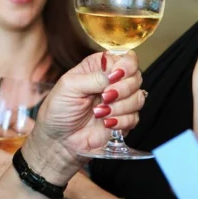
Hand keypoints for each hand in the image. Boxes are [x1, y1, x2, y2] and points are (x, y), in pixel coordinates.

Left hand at [25, 51, 143, 184]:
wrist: (59, 140)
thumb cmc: (58, 110)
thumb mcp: (69, 87)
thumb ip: (93, 77)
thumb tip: (115, 73)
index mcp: (98, 68)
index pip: (125, 58)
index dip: (126, 65)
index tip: (116, 76)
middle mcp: (112, 82)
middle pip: (136, 76)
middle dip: (123, 88)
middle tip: (104, 97)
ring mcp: (120, 101)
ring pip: (139, 97)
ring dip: (120, 106)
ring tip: (99, 112)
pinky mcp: (123, 120)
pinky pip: (135, 117)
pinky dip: (121, 121)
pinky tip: (106, 123)